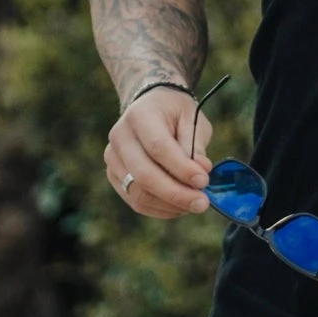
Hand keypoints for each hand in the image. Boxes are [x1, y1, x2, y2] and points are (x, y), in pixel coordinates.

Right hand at [104, 87, 213, 219]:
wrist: (149, 107)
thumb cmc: (174, 113)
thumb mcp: (191, 118)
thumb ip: (195, 145)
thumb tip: (202, 172)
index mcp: (139, 115)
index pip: (158, 147)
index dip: (181, 168)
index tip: (204, 181)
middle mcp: (120, 137)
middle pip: (144, 175)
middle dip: (176, 194)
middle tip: (202, 203)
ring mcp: (113, 158)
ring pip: (139, 194)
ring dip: (170, 205)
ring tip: (194, 204)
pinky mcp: (114, 176)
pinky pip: (135, 201)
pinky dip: (160, 209)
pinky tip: (180, 207)